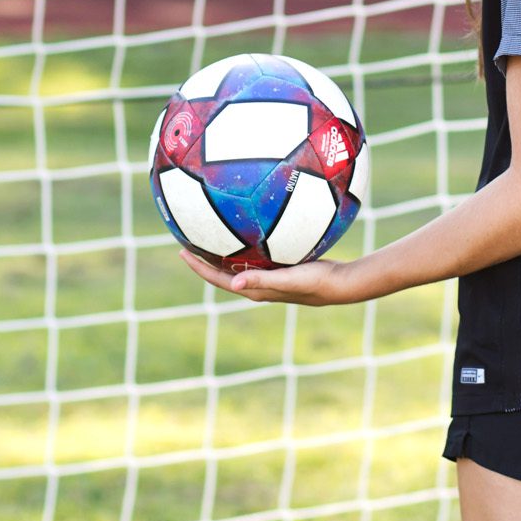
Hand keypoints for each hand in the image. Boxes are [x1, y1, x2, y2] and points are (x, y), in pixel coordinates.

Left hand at [177, 247, 366, 305]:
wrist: (340, 283)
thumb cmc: (315, 282)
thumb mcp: (288, 279)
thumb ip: (262, 279)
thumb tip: (234, 282)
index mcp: (254, 289)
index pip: (217, 279)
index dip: (198, 267)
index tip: (181, 252)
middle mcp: (257, 284)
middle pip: (221, 273)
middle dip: (203, 259)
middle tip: (186, 241)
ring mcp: (268, 277)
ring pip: (236, 265)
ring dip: (220, 254)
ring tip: (207, 236)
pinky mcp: (279, 268)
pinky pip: (252, 257)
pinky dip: (241, 247)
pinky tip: (244, 231)